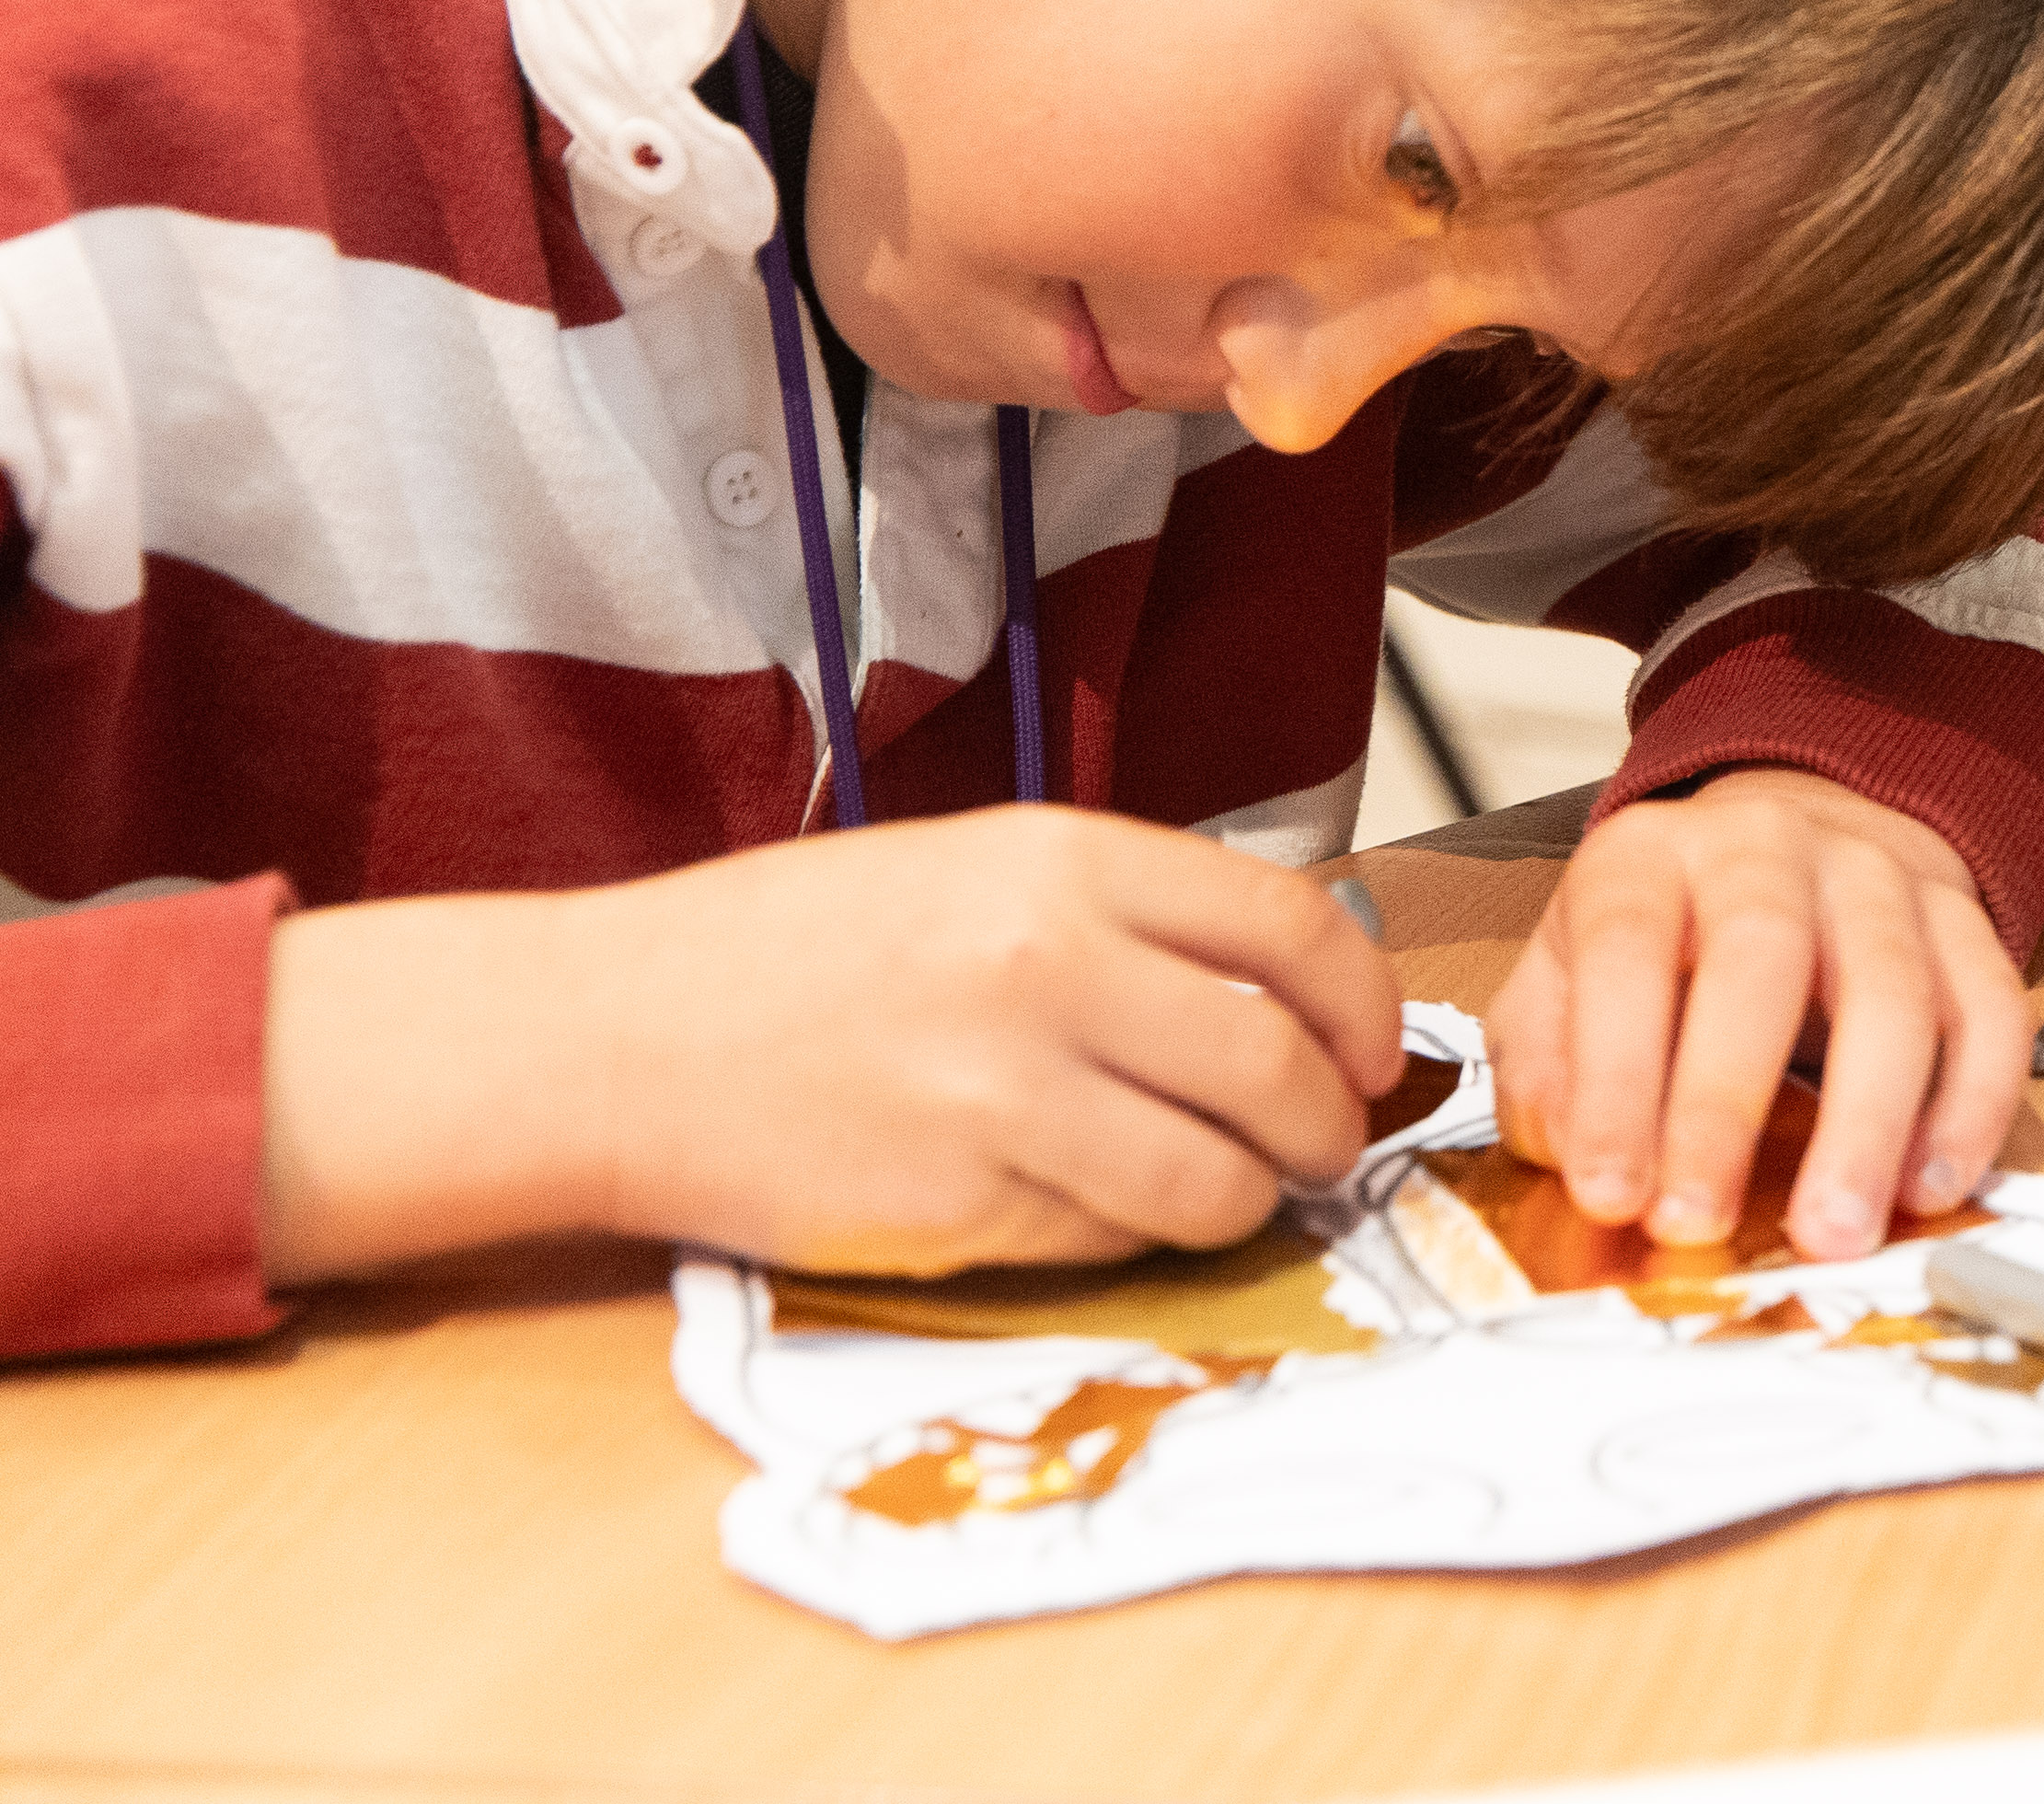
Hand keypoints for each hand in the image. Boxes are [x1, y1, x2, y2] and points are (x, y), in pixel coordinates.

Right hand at [255, 807, 1404, 1284]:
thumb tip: (1284, 985)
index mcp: (1066, 861)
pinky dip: (1134, 1236)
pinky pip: (1113, 1237)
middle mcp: (1050, 965)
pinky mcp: (958, 1203)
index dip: (1365, 1005)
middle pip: (1279, 1067)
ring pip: (1215, 1178)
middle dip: (1330, 1126)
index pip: (1296, 930)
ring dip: (1247, 1200)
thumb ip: (1126, 916)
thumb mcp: (976, 870)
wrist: (613, 1037)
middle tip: (1324, 1147)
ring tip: (1223, 1189)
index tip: (1373, 1050)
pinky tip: (1096, 1206)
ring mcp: (1003, 1090)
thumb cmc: (791, 951)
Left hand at [1486, 769, 2027, 1265]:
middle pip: (1764, 956)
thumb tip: (1573, 1153)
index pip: (1627, 951)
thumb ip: (1548, 1064)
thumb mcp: (1564, 978)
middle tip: (1701, 1223)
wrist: (1787, 847)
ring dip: (1867, 1125)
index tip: (1610, 1194)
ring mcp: (1881, 878)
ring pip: (1894, 990)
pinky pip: (1992, 1011)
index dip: (1616, 1077)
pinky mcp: (1965, 923)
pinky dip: (1972, 1108)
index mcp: (1649, 858)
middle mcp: (1770, 847)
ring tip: (1833, 1234)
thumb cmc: (1664, 942)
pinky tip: (1930, 1190)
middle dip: (1727, 1102)